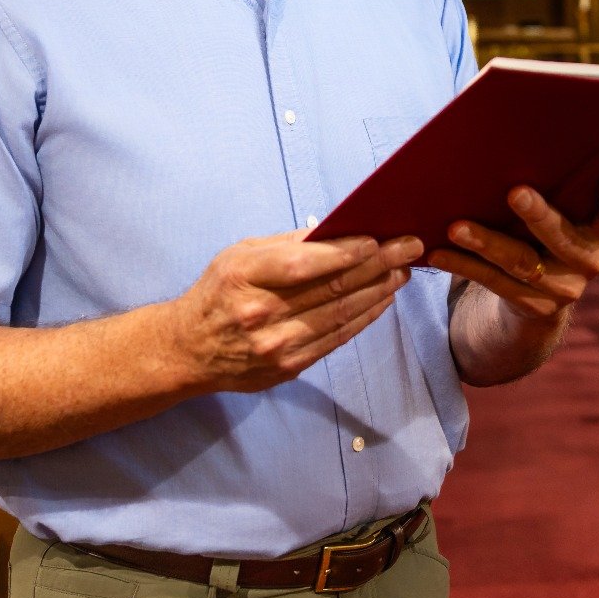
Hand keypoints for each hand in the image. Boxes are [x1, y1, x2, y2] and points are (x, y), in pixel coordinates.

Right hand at [169, 231, 422, 394]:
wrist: (189, 350)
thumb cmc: (219, 292)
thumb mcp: (239, 255)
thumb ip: (285, 245)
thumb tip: (338, 230)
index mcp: (244, 276)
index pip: (303, 264)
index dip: (346, 252)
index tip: (379, 239)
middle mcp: (260, 313)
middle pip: (331, 287)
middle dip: (378, 265)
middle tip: (409, 247)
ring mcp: (276, 345)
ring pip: (340, 314)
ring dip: (378, 291)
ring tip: (403, 272)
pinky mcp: (288, 367)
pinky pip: (336, 339)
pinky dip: (364, 318)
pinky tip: (382, 300)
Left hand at [428, 176, 598, 322]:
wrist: (540, 291)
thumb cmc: (544, 226)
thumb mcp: (558, 207)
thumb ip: (552, 182)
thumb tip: (510, 131)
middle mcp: (589, 261)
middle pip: (563, 239)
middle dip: (539, 215)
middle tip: (515, 192)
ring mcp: (563, 288)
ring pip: (522, 263)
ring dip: (487, 243)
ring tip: (457, 227)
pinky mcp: (533, 306)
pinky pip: (494, 284)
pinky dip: (464, 266)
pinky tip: (438, 253)